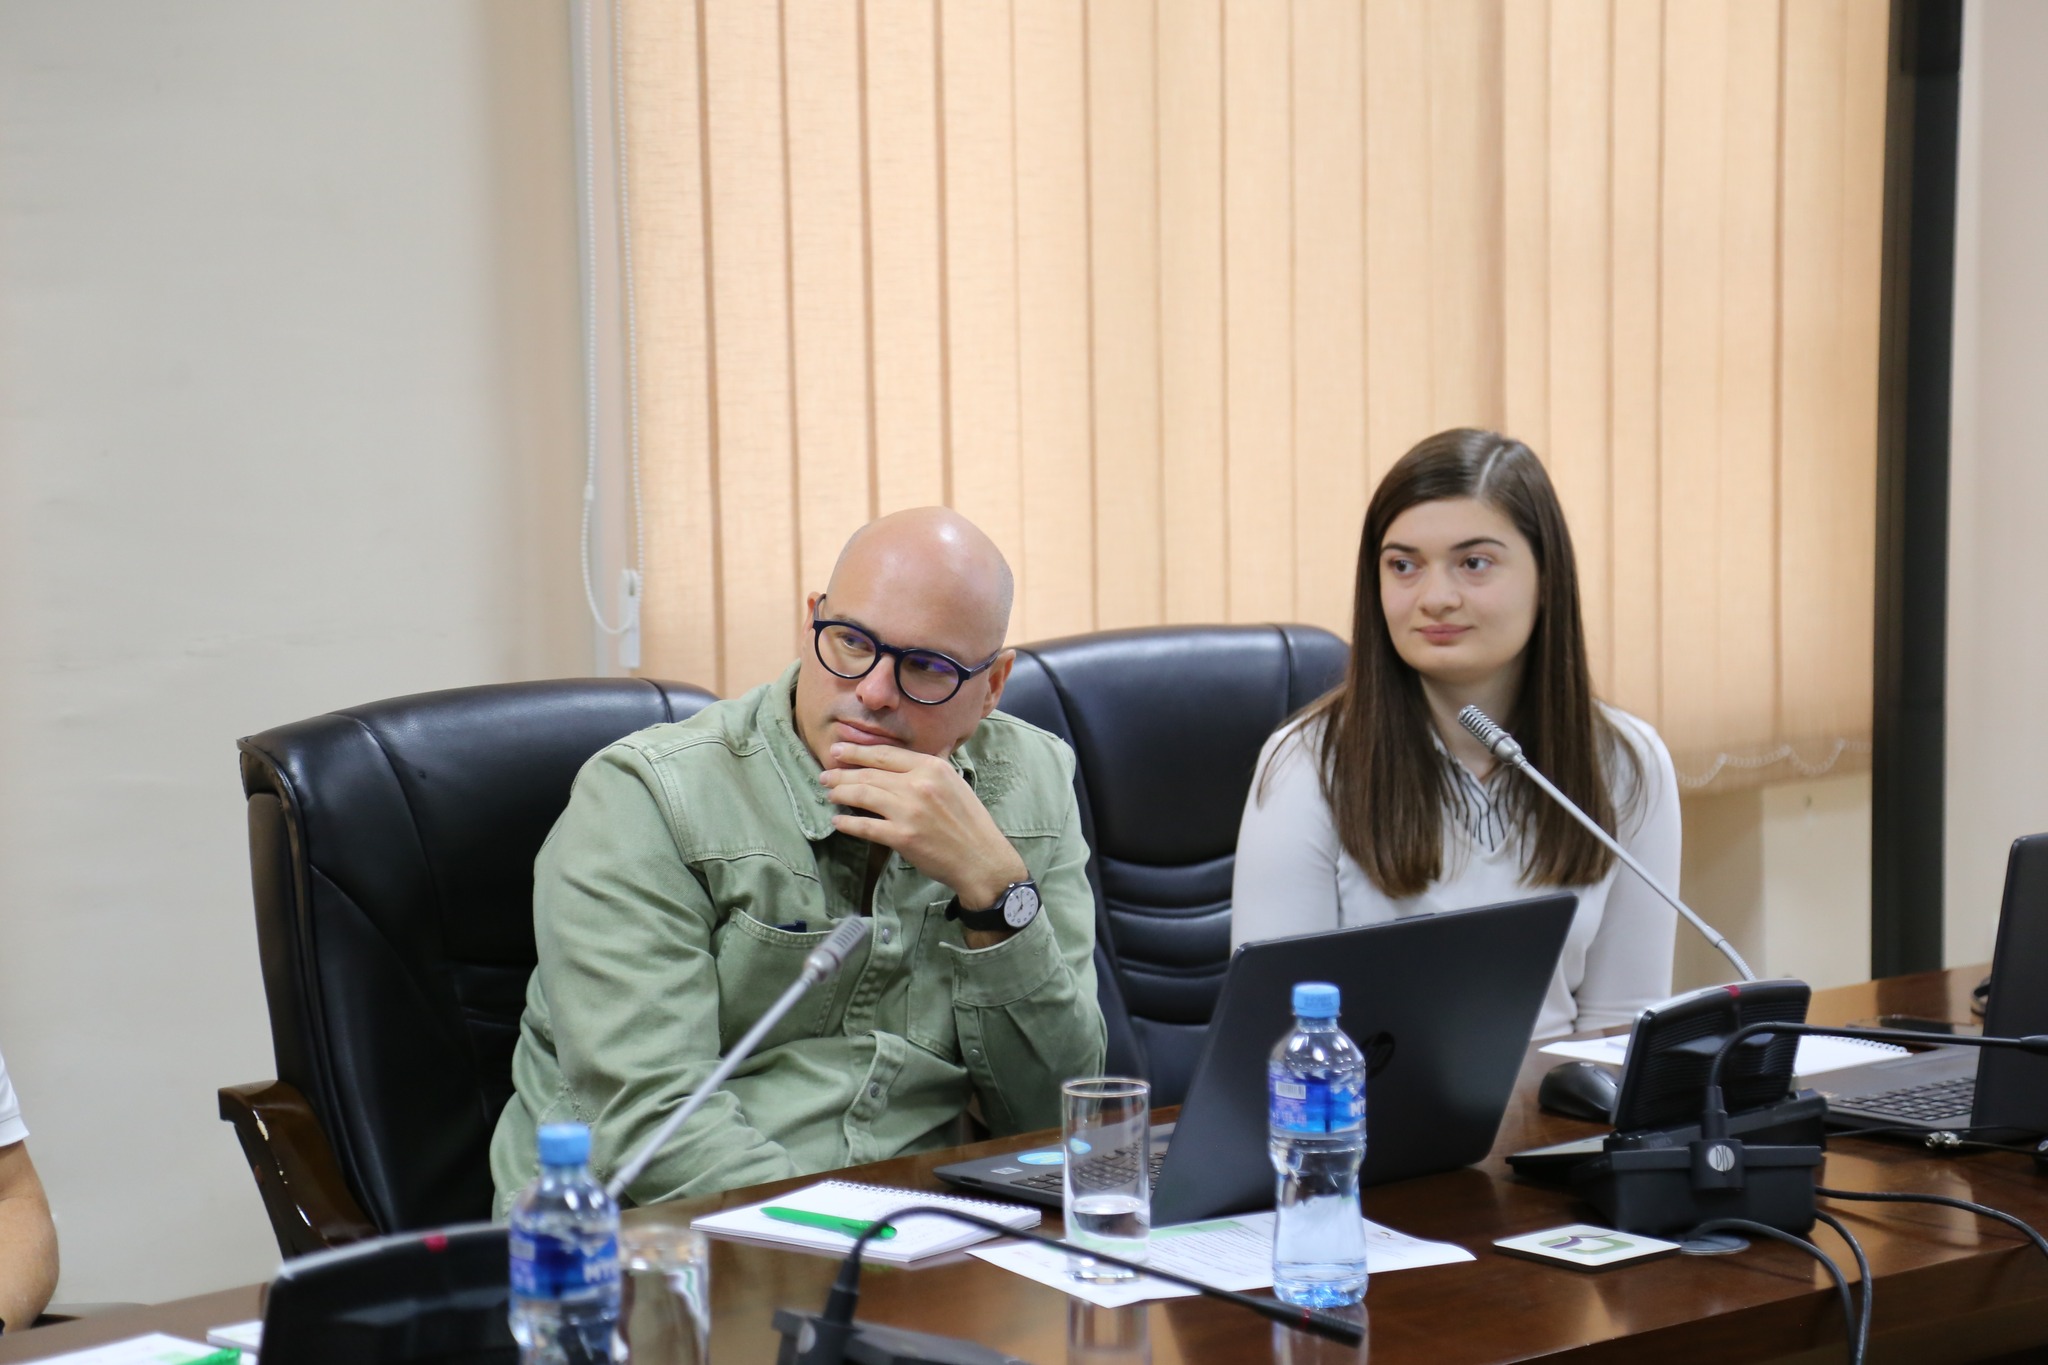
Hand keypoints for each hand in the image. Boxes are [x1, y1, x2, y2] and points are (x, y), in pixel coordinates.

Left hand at [819, 742, 1028, 931]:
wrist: (981, 858)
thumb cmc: (969, 822)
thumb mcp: (954, 783)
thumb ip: (930, 769)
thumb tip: (906, 759)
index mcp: (932, 767)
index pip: (885, 754)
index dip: (858, 751)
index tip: (839, 750)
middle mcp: (918, 784)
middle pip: (870, 774)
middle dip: (842, 773)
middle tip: (825, 774)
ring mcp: (909, 811)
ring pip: (863, 796)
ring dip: (841, 794)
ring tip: (830, 794)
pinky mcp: (902, 836)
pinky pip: (866, 827)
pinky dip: (849, 824)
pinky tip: (838, 822)